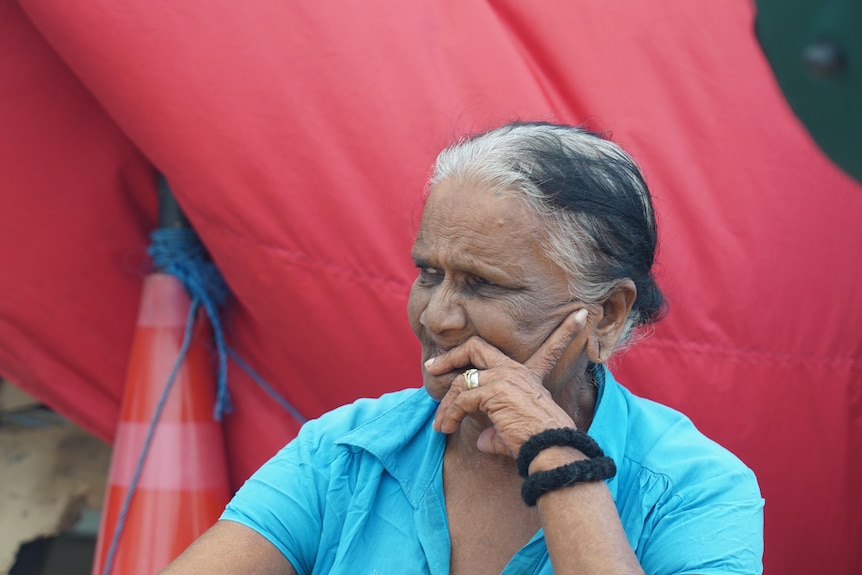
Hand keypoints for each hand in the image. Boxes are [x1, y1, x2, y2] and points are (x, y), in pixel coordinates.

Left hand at [428, 309, 588, 457]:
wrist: (551, 449)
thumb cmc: (537, 443)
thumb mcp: (514, 429)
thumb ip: (495, 429)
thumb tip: (481, 440)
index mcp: (524, 374)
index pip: (537, 346)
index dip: (551, 334)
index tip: (541, 327)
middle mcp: (514, 370)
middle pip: (474, 348)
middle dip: (450, 357)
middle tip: (432, 368)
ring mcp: (503, 378)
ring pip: (461, 381)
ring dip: (446, 404)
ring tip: (440, 424)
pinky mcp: (493, 391)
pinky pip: (461, 400)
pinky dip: (450, 415)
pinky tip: (448, 428)